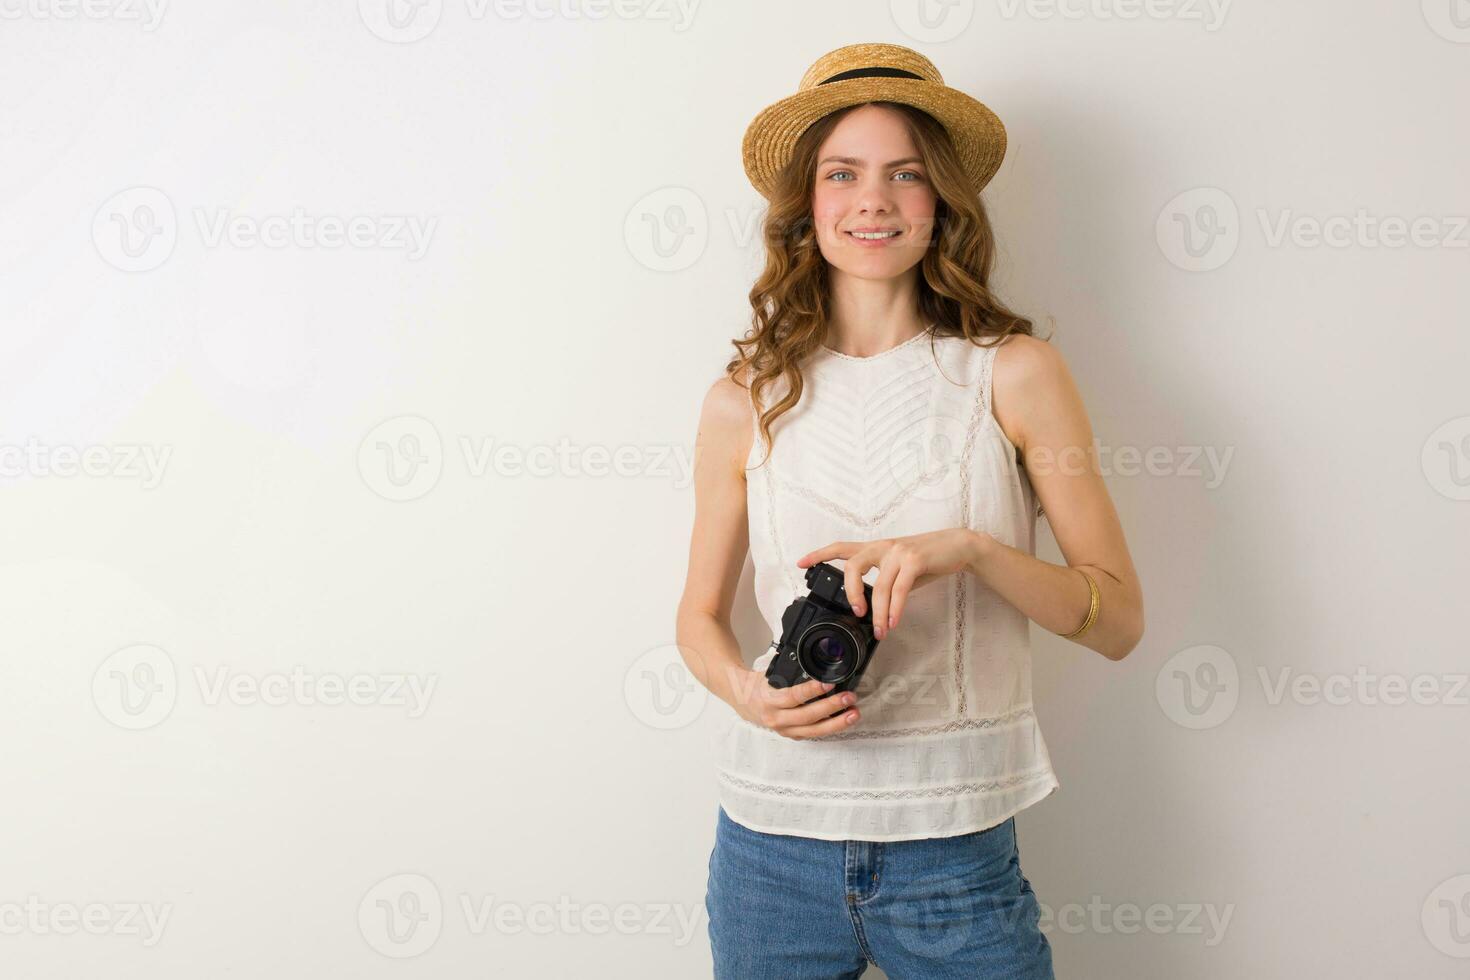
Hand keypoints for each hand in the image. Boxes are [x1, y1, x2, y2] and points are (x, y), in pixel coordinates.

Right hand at [732, 670, 859, 738]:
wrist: (742, 702)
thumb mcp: (769, 674)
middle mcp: (776, 718)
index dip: (812, 691)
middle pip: (808, 716)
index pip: (793, 696)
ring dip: (836, 722)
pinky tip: (843, 721)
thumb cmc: (756, 686)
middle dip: (831, 707)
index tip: (828, 683)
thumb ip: (789, 673)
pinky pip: (813, 734)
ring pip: (814, 730)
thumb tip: (815, 663)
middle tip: (849, 697)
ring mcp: (784, 729)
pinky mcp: (791, 735)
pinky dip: (829, 728)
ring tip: (854, 713)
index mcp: (769, 700)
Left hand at [798, 529, 985, 639]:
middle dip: (850, 593)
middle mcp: (883, 547)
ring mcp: (898, 552)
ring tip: (881, 630)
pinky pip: (899, 589)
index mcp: (876, 548)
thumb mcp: (901, 568)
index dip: (819, 554)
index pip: (841, 547)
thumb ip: (884, 582)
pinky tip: (894, 621)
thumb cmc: (928, 559)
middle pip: (852, 565)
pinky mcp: (915, 560)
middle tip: (857, 614)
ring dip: (878, 613)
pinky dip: (895, 609)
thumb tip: (872, 607)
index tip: (801, 564)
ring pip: (878, 586)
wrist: (959, 546)